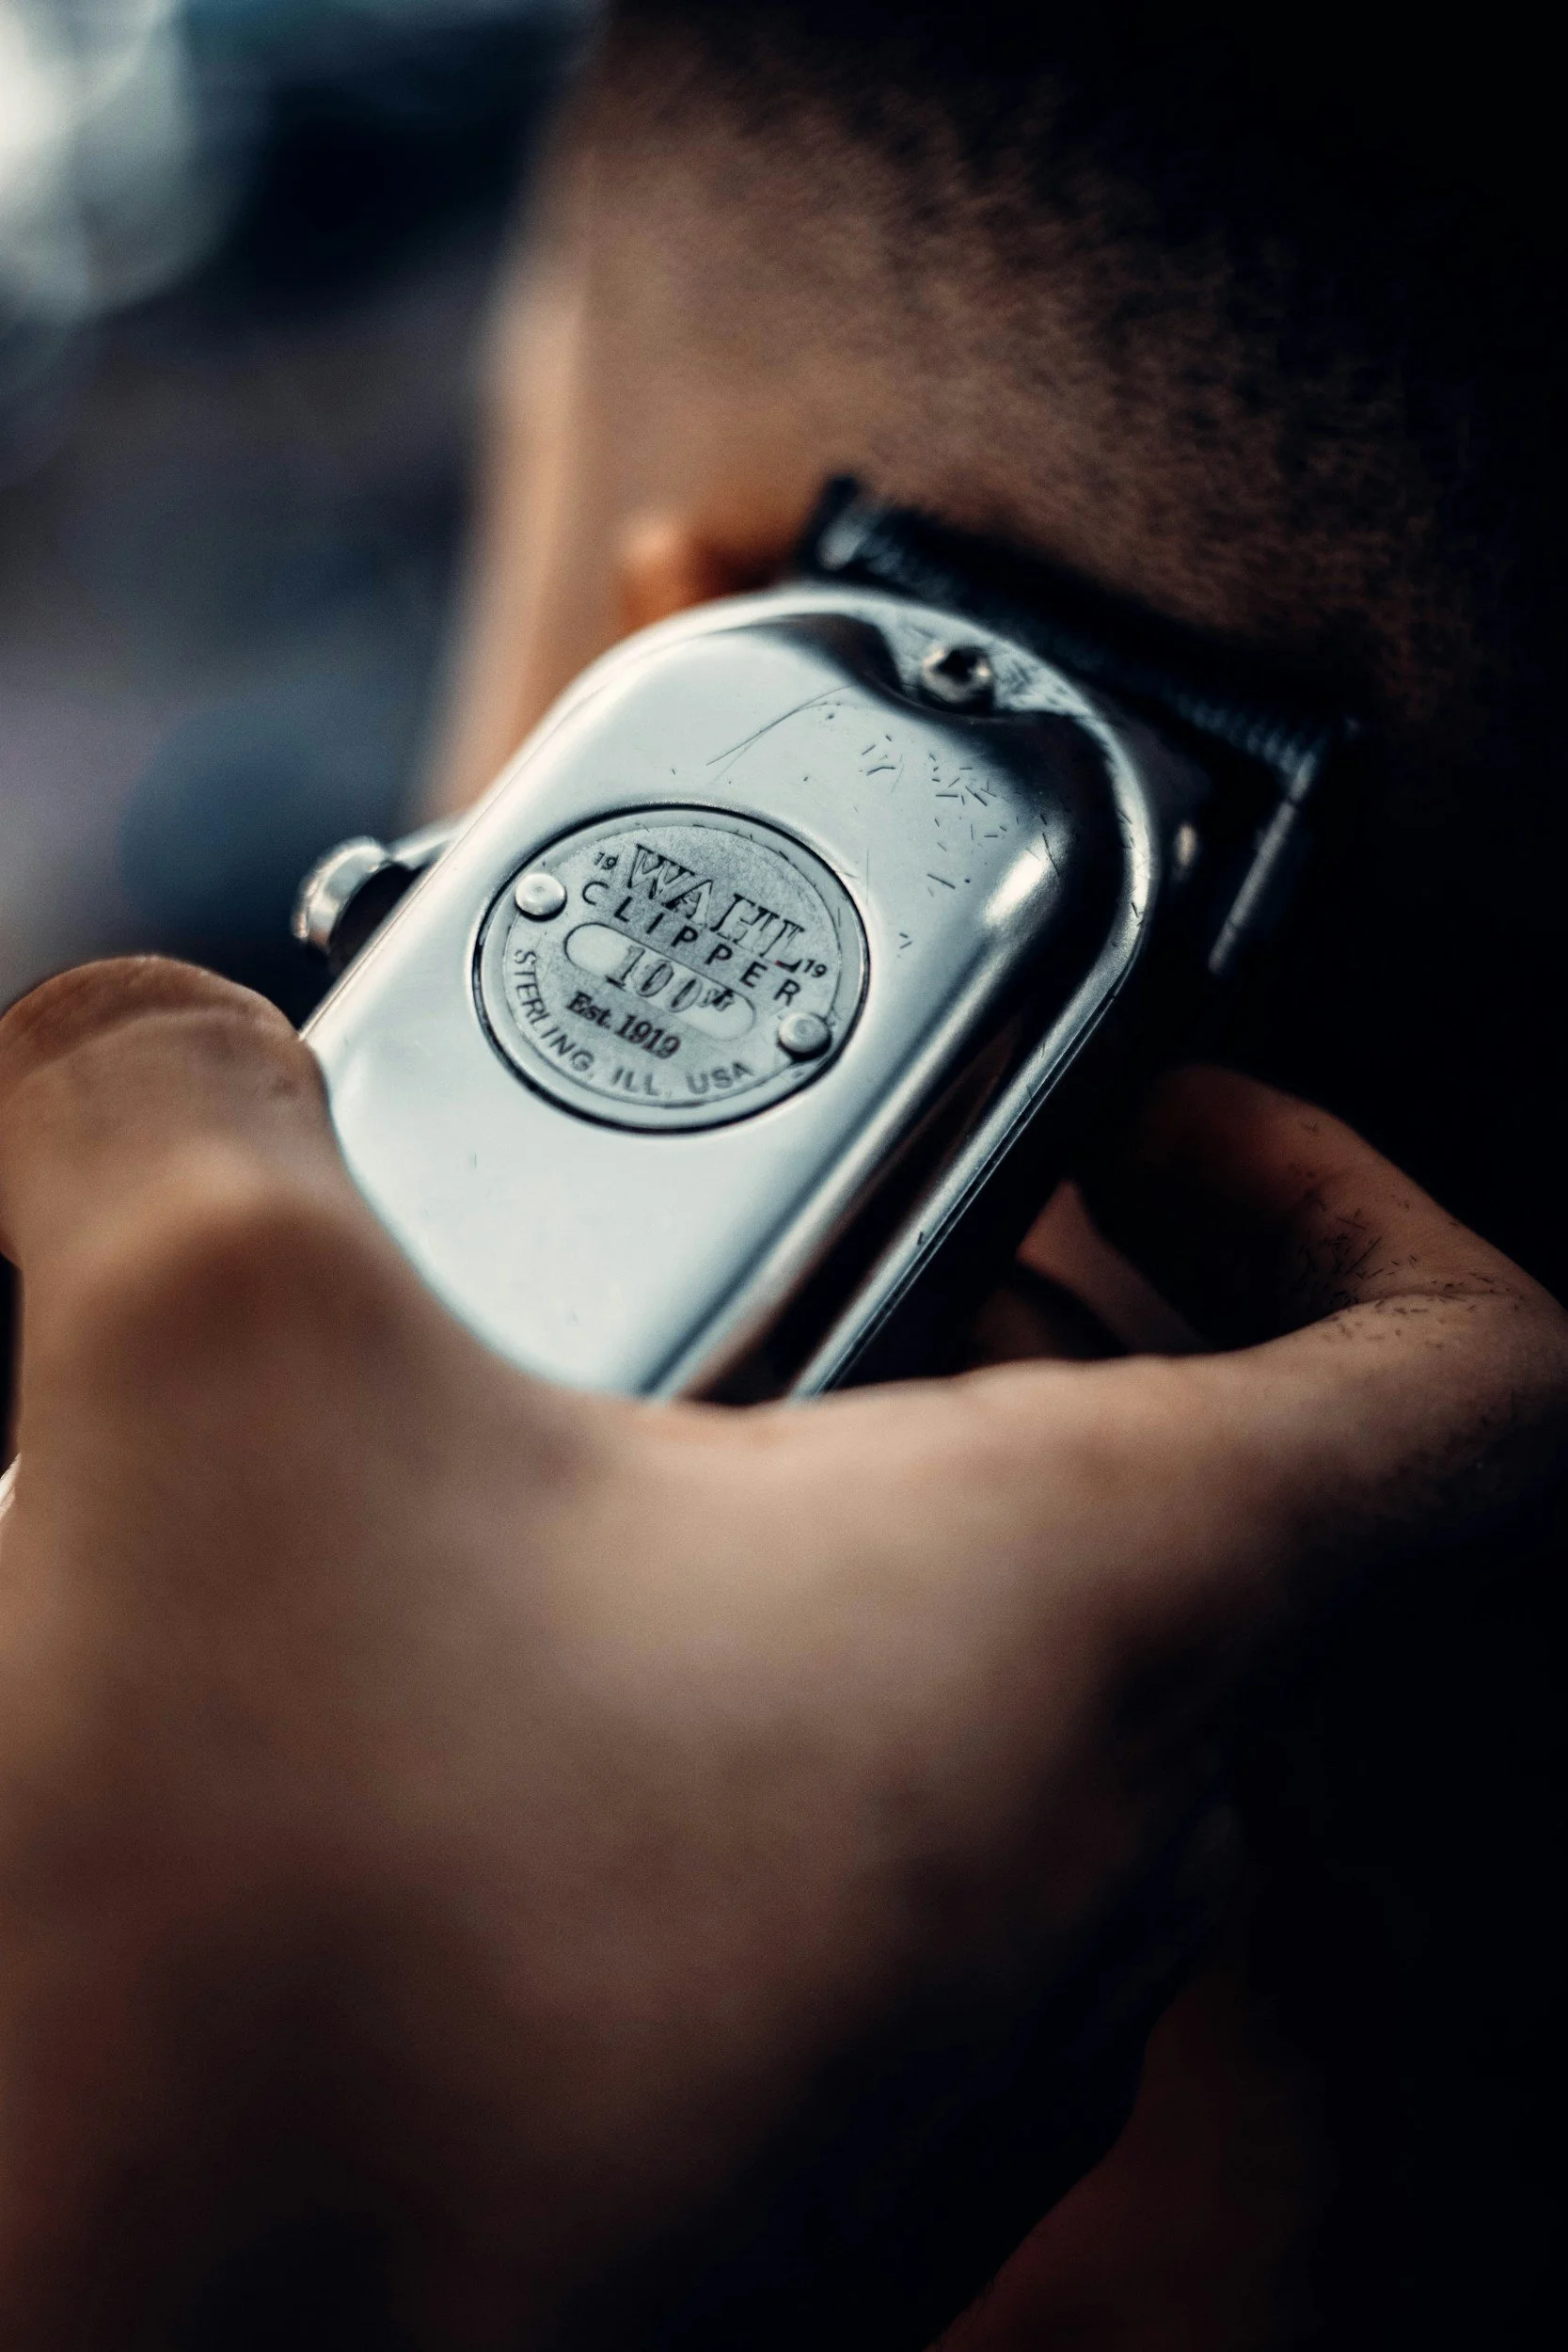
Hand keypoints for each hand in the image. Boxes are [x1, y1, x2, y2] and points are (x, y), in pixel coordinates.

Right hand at [0, 960, 1561, 2350]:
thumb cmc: (278, 1989)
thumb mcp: (207, 1374)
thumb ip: (181, 1112)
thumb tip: (136, 1046)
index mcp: (1086, 1620)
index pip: (1462, 1375)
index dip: (1345, 1185)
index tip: (1144, 1120)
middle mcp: (1082, 1859)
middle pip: (1181, 1506)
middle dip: (977, 1307)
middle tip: (762, 1232)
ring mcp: (951, 2043)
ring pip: (998, 1691)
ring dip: (816, 1518)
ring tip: (575, 1445)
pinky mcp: (790, 2158)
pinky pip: (845, 1864)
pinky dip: (712, 1716)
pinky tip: (464, 1695)